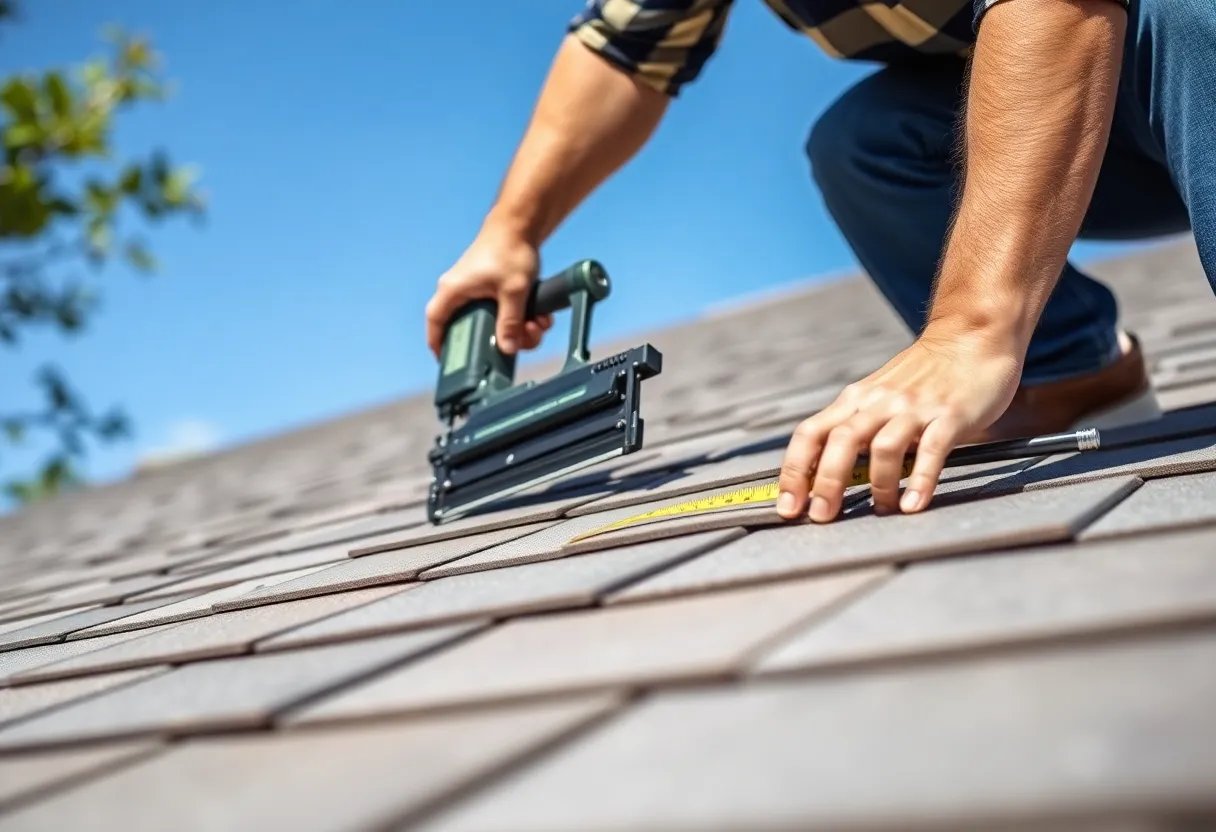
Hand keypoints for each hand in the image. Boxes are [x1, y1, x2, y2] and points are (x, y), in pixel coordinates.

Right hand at [425, 229, 553, 358]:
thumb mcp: (514, 291)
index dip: (439, 344)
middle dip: (498, 339)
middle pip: (471, 328)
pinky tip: (539, 316)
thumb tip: (508, 348)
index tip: (449, 361)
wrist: (521, 223)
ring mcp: (474, 289)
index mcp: (453, 290)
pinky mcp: (490, 288)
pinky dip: (520, 317)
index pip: (435, 322)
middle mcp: (459, 291)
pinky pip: (501, 311)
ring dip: (516, 329)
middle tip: (518, 343)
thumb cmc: (510, 250)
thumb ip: (510, 322)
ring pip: (491, 322)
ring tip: (536, 325)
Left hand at [776, 324, 1023, 521]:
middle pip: (840, 441)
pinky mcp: (950, 415)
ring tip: (881, 510)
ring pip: (883, 447)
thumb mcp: (878, 395)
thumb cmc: (923, 374)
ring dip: (878, 485)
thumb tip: (822, 472)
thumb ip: (855, 427)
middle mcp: (879, 402)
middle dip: (825, 483)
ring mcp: (914, 408)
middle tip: (821, 517)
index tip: (787, 506)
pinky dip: (920, 480)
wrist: (970, 336)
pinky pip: (932, 450)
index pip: (809, 434)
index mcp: (855, 400)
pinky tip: (913, 505)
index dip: (793, 471)